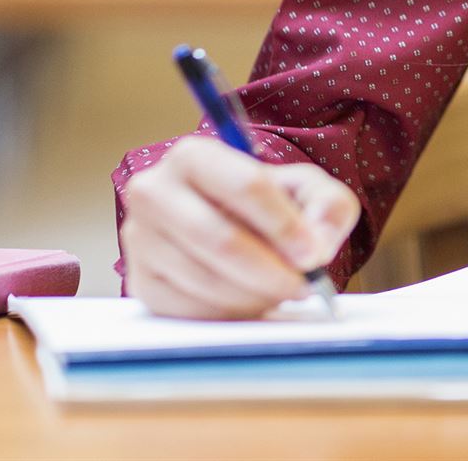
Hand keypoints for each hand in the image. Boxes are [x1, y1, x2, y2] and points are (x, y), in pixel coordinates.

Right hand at [121, 136, 359, 318]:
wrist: (229, 226)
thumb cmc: (268, 205)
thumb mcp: (308, 191)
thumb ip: (327, 206)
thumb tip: (317, 243)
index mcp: (194, 155)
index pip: (245, 186)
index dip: (284, 225)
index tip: (313, 254)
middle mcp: (154, 192)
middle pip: (221, 239)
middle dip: (271, 270)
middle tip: (304, 286)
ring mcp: (140, 239)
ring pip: (205, 279)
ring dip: (255, 294)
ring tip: (281, 291)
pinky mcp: (140, 281)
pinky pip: (189, 308)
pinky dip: (229, 312)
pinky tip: (251, 300)